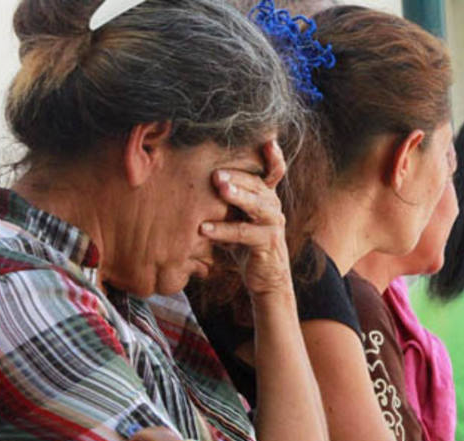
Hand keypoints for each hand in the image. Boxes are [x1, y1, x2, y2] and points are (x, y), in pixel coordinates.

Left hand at [202, 140, 290, 296]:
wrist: (265, 278)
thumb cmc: (245, 243)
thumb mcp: (236, 216)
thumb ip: (225, 198)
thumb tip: (189, 175)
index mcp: (266, 196)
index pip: (273, 171)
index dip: (274, 156)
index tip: (268, 140)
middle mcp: (273, 206)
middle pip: (259, 185)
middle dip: (238, 175)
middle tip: (216, 171)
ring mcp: (273, 224)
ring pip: (258, 205)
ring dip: (238, 194)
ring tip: (219, 187)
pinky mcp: (267, 244)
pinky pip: (245, 233)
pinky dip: (224, 231)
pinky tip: (205, 228)